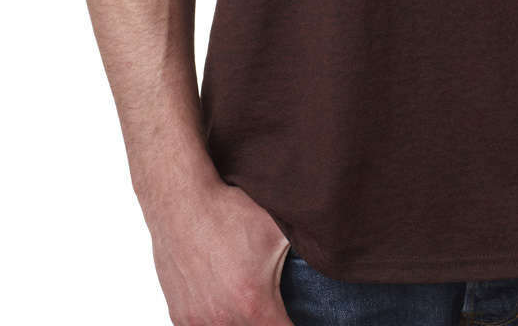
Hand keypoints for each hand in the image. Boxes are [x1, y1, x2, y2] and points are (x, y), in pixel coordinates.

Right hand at [146, 176, 293, 325]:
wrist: (181, 202)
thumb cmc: (230, 213)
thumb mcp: (277, 229)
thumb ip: (307, 251)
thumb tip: (336, 252)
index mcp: (255, 306)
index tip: (305, 318)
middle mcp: (224, 322)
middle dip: (273, 325)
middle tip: (282, 308)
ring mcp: (199, 323)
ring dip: (247, 323)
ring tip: (253, 304)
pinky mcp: (181, 317)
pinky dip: (221, 322)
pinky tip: (230, 306)